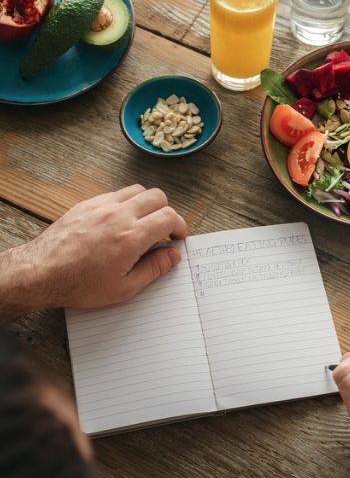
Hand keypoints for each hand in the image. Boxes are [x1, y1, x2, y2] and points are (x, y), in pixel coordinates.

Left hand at [0, 185, 186, 317]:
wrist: (41, 273)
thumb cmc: (80, 284)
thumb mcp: (124, 288)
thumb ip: (154, 269)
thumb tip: (173, 255)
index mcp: (131, 237)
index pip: (169, 217)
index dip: (180, 225)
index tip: (178, 236)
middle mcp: (119, 215)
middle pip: (157, 196)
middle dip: (167, 211)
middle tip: (164, 230)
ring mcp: (102, 206)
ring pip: (138, 190)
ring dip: (148, 204)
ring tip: (144, 222)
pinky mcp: (88, 204)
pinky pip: (116, 193)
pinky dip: (127, 202)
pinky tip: (121, 220)